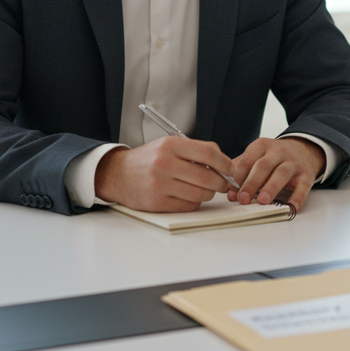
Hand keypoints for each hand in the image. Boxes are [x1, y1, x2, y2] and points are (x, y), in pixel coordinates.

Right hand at [93, 135, 232, 211]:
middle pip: (207, 177)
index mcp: (170, 145)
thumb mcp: (169, 145)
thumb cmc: (149, 159)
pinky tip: (188, 195)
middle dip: (220, 182)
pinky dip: (194, 202)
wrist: (119, 174)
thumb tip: (225, 164)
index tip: (230, 169)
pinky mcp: (157, 202)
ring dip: (208, 193)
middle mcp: (165, 163)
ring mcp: (160, 184)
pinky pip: (189, 205)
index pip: (208, 153)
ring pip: (200, 194)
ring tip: (203, 188)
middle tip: (222, 183)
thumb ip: (196, 151)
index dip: (225, 163)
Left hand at [229, 136, 324, 210]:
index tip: (231, 192)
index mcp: (262, 146)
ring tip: (262, 201)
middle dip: (251, 183)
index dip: (238, 177)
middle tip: (243, 199)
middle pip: (263, 166)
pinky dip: (297, 198)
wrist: (304, 150)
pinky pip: (303, 187)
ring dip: (271, 188)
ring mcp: (293, 163)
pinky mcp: (306, 175)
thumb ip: (242, 171)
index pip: (247, 160)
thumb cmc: (274, 158)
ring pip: (281, 174)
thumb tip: (229, 191)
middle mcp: (278, 152)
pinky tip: (290, 207)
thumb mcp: (257, 156)